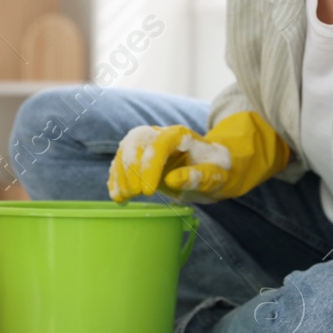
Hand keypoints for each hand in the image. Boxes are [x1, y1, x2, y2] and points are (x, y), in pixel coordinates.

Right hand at [107, 112, 289, 202]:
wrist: (211, 166)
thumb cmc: (216, 169)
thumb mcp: (215, 175)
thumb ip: (198, 176)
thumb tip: (172, 180)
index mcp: (180, 135)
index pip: (159, 144)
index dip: (150, 166)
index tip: (148, 191)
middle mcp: (160, 134)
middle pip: (136, 143)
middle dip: (132, 169)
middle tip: (137, 194)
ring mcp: (147, 144)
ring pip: (124, 151)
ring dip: (121, 175)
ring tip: (125, 197)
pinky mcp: (139, 157)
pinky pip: (121, 162)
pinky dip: (116, 179)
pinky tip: (118, 196)